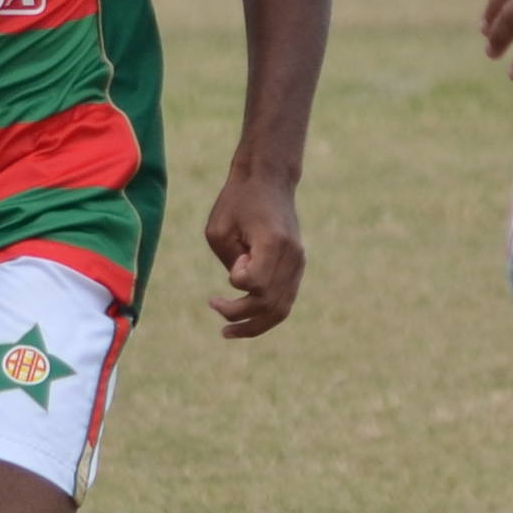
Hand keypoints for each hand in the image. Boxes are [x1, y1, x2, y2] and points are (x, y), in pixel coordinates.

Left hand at [203, 168, 304, 337]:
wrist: (269, 179)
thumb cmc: (238, 201)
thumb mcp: (219, 228)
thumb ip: (229, 261)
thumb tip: (243, 285)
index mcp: (274, 242)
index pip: (256, 283)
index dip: (236, 282)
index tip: (231, 264)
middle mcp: (292, 256)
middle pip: (268, 303)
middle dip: (238, 314)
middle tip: (213, 306)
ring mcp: (298, 263)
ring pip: (281, 310)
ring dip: (254, 326)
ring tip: (228, 333)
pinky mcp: (297, 267)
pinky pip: (285, 301)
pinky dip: (265, 316)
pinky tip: (245, 322)